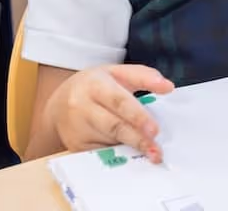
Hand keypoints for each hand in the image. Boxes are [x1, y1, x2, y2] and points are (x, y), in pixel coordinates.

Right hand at [46, 64, 173, 161]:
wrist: (59, 102)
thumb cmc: (95, 84)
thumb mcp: (116, 72)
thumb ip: (143, 76)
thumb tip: (168, 86)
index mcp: (94, 84)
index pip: (118, 101)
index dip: (137, 116)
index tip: (154, 129)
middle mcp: (81, 107)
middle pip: (113, 126)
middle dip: (137, 139)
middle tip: (156, 149)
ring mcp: (76, 129)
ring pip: (108, 141)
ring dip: (130, 147)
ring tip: (149, 152)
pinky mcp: (75, 146)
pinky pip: (100, 153)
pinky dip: (117, 154)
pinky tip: (130, 155)